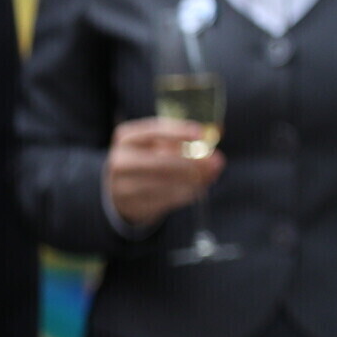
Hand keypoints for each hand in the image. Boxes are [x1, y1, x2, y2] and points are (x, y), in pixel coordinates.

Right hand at [105, 117, 220, 230]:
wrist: (121, 190)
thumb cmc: (149, 161)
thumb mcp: (161, 148)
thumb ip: (188, 149)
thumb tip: (217, 160)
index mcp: (126, 137)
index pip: (152, 131)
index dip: (177, 132)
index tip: (200, 134)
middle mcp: (120, 160)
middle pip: (157, 161)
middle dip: (190, 162)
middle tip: (215, 162)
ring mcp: (121, 185)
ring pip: (162, 184)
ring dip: (191, 181)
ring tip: (207, 177)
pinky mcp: (130, 205)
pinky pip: (162, 201)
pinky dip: (183, 195)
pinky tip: (196, 190)